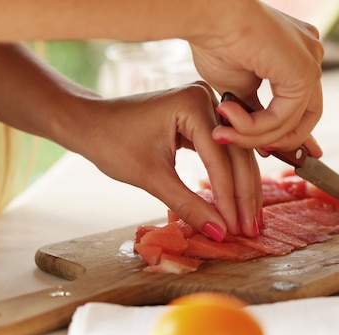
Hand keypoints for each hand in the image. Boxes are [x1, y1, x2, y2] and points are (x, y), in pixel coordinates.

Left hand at [73, 82, 261, 238]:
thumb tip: (220, 233)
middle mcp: (207, 98)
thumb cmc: (112, 144)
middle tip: (251, 230)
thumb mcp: (152, 178)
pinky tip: (236, 203)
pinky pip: (222, 152)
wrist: (88, 123)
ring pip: (234, 155)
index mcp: (193, 103)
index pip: (220, 159)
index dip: (229, 199)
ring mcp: (206, 106)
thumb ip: (188, 205)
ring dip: (241, 189)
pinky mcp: (202, 118)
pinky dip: (228, 178)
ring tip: (249, 222)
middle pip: (236, 155)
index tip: (237, 230)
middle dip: (242, 196)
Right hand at [188, 1, 323, 157]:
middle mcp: (310, 55)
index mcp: (297, 56)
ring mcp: (312, 62)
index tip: (270, 151)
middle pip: (307, 116)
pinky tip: (228, 117)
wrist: (207, 15)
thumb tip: (264, 143)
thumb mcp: (238, 88)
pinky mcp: (305, 72)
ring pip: (292, 123)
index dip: (289, 134)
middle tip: (256, 152)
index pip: (303, 104)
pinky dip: (254, 127)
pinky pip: (283, 118)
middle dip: (282, 141)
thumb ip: (255, 113)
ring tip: (223, 132)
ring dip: (253, 136)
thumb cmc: (214, 43)